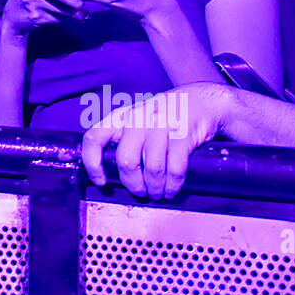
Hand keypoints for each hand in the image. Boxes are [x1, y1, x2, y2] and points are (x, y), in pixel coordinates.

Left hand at [82, 82, 229, 199]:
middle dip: (133, 184)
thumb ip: (124, 140)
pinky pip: (174, 169)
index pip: (94, 138)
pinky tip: (172, 189)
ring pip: (152, 168)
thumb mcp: (138, 120)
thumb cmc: (165, 117)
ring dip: (155, 188)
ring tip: (158, 193)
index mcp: (121, 118)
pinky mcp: (183, 134)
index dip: (92, 164)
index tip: (101, 182)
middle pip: (126, 161)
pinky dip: (173, 185)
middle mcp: (138, 119)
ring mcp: (161, 125)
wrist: (202, 100)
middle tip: (141, 193)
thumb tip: (111, 173)